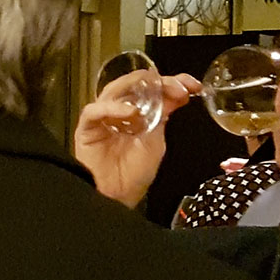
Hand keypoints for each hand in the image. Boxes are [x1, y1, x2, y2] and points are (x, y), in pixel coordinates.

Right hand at [72, 70, 199, 207]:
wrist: (117, 197)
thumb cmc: (133, 175)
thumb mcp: (157, 141)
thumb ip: (162, 117)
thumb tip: (176, 94)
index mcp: (138, 114)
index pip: (153, 90)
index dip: (173, 83)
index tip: (192, 85)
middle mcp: (119, 112)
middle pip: (135, 85)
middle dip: (159, 82)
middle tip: (178, 87)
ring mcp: (102, 118)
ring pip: (114, 90)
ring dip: (137, 87)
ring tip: (156, 92)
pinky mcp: (87, 128)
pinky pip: (95, 111)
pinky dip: (113, 108)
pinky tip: (130, 112)